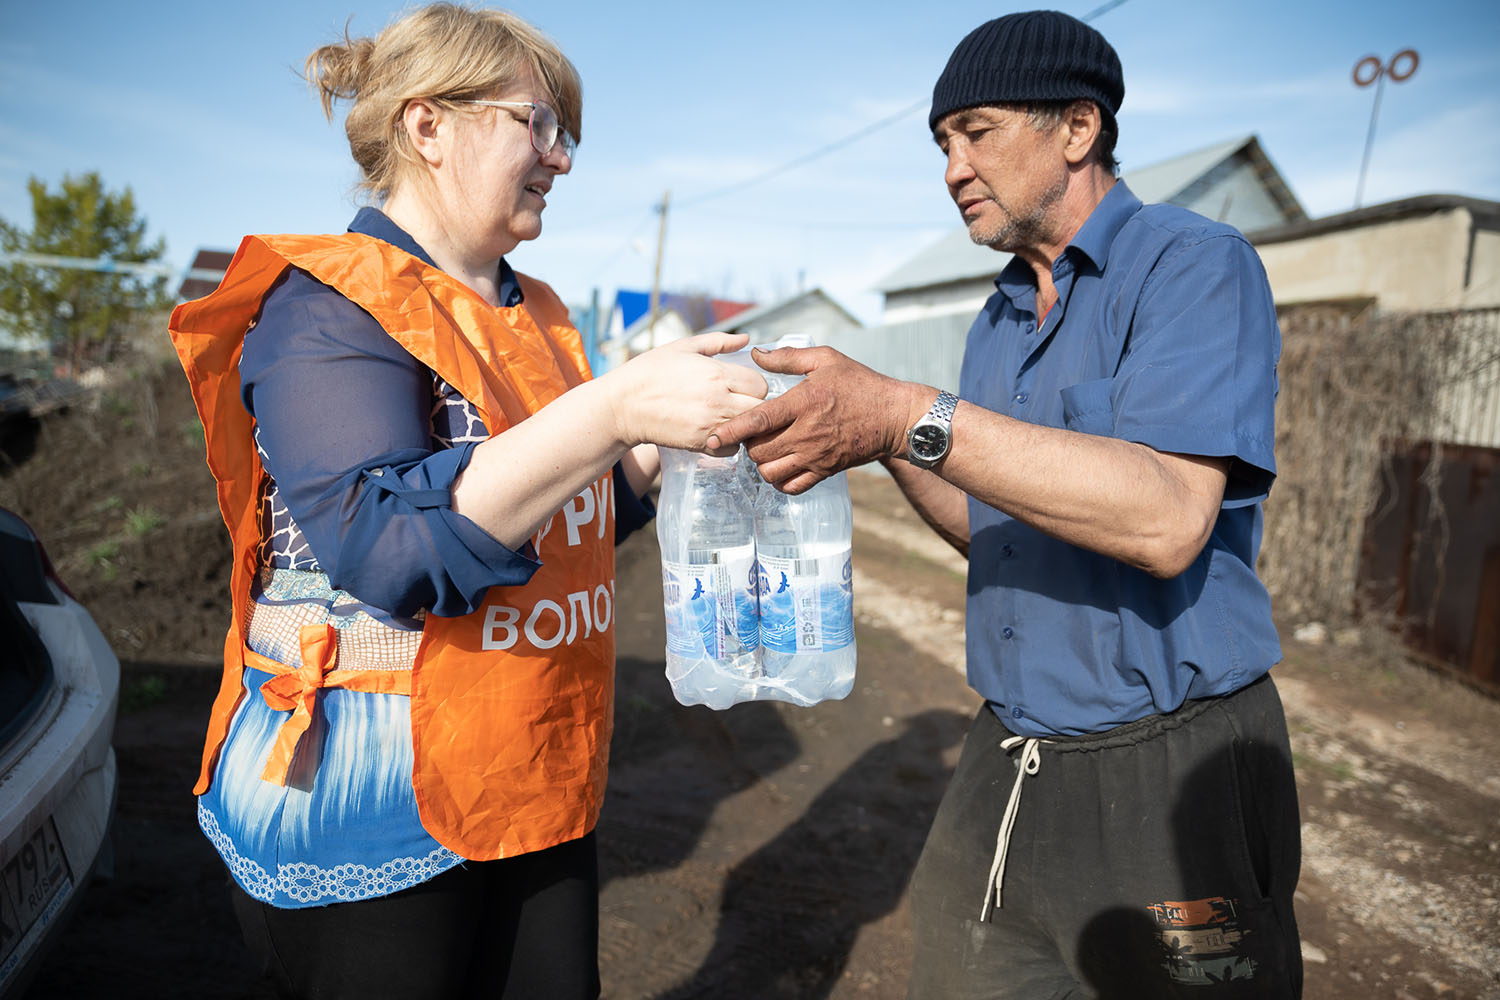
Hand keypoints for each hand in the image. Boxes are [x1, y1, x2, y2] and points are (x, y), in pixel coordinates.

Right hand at [607, 332, 767, 451]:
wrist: (623, 406)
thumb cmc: (650, 371)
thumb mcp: (683, 347)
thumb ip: (718, 342)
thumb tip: (746, 339)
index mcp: (716, 373)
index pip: (760, 384)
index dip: (754, 384)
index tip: (743, 384)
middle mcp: (717, 400)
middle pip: (760, 409)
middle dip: (755, 405)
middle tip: (741, 402)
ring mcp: (710, 424)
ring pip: (748, 429)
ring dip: (744, 424)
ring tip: (730, 416)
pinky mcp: (700, 443)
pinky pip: (732, 448)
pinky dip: (729, 442)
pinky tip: (717, 430)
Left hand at [707, 345, 922, 493]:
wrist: (894, 416)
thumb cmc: (860, 384)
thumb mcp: (826, 359)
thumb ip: (788, 357)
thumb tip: (757, 353)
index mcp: (804, 402)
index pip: (758, 421)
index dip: (731, 430)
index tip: (713, 435)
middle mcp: (807, 433)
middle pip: (759, 451)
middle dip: (746, 446)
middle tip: (749, 436)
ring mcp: (816, 455)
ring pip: (771, 472)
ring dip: (761, 464)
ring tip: (764, 451)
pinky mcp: (825, 471)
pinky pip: (792, 486)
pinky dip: (779, 481)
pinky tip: (780, 467)